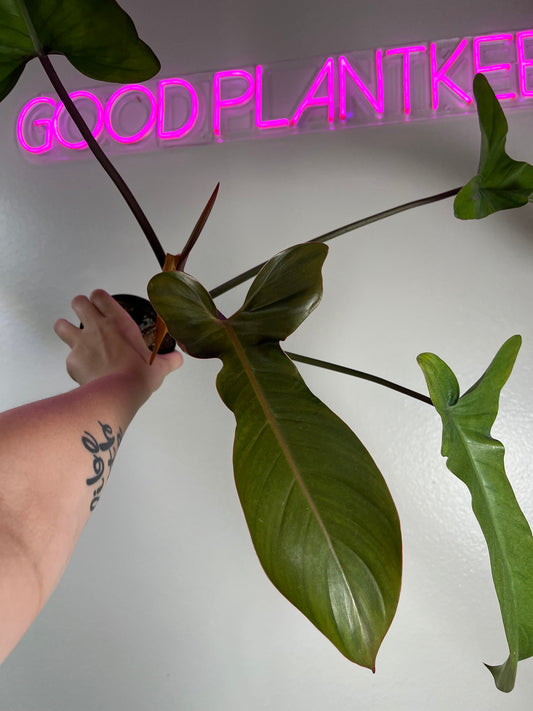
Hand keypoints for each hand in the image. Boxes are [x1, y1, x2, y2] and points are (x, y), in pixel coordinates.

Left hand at [54, 289, 182, 399]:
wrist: (116, 393)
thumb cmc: (137, 376)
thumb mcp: (159, 367)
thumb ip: (169, 360)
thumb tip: (178, 359)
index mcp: (119, 322)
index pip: (100, 296)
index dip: (99, 299)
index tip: (102, 304)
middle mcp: (97, 327)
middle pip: (78, 302)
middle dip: (80, 307)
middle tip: (85, 315)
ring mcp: (81, 343)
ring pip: (61, 325)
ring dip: (65, 328)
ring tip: (71, 335)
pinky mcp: (71, 361)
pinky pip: (68, 357)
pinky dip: (74, 362)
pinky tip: (84, 370)